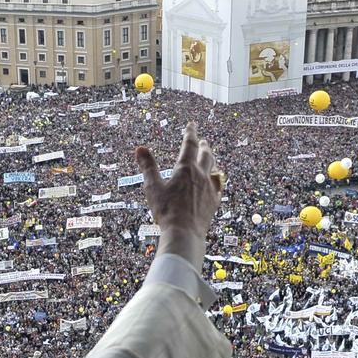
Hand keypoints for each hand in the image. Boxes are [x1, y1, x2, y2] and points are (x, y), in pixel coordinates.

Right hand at [136, 122, 220, 269]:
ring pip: (214, 169)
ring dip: (211, 161)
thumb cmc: (166, 211)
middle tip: (202, 141)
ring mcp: (210, 188)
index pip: (189, 145)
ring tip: (209, 158)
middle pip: (206, 155)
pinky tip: (215, 182)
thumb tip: (139, 148)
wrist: (184, 233)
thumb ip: (147, 166)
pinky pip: (218, 186)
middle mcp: (201, 175)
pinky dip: (216, 179)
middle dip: (203, 146)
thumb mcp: (152, 187)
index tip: (191, 125)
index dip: (190, 133)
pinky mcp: (214, 201)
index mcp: (185, 169)